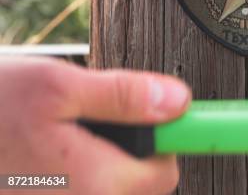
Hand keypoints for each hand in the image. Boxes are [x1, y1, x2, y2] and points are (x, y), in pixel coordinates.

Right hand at [0, 57, 190, 194]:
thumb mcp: (56, 86)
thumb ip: (122, 95)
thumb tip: (177, 100)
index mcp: (94, 183)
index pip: (164, 173)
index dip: (167, 139)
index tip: (167, 120)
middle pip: (135, 181)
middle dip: (128, 146)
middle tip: (97, 115)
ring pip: (105, 183)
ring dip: (100, 157)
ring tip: (65, 130)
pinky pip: (76, 188)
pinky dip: (74, 169)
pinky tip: (48, 148)